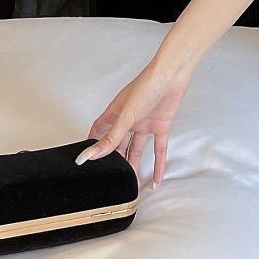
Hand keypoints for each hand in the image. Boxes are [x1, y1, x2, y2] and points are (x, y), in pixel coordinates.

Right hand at [77, 56, 193, 187]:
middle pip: (118, 144)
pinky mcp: (161, 126)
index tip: (85, 160)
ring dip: (133, 165)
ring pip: (136, 149)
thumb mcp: (125, 117)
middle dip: (114, 160)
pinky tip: (157, 179)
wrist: (173, 75)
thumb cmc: (146, 86)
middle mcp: (129, 120)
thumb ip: (110, 139)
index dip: (92, 144)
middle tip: (109, 177)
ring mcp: (145, 123)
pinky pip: (159, 149)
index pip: (99, 131)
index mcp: (116, 113)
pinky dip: (159, 164)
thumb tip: (89, 156)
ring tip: (128, 184)